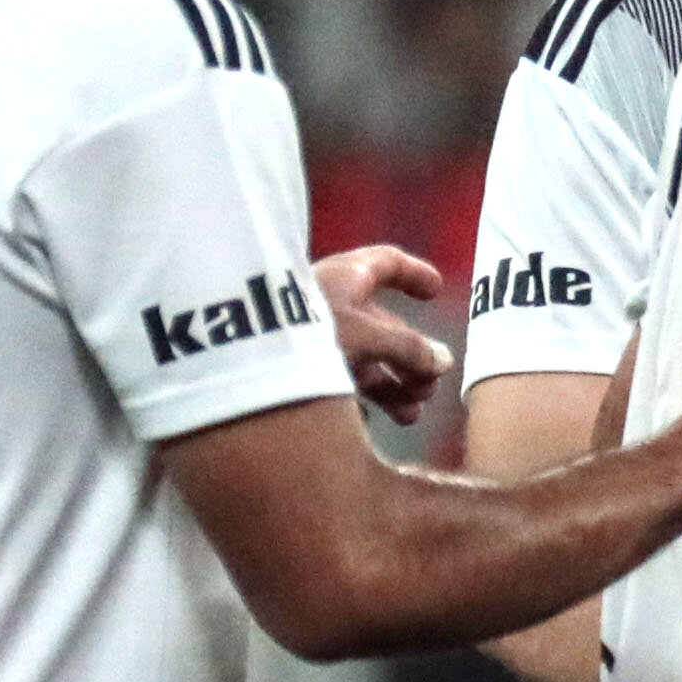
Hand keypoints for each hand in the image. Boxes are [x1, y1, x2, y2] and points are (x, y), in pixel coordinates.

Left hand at [316, 243, 454, 427]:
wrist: (237, 360)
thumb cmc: (304, 332)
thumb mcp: (366, 337)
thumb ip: (409, 350)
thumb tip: (444, 362)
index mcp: (345, 277)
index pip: (387, 264)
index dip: (413, 274)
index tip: (435, 289)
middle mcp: (332, 302)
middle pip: (384, 323)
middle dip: (413, 356)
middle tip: (429, 386)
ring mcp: (318, 334)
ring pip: (368, 355)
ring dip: (397, 382)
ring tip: (411, 413)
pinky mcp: (303, 366)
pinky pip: (346, 376)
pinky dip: (372, 395)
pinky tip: (385, 418)